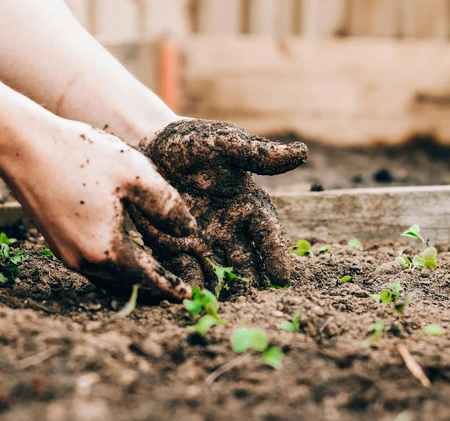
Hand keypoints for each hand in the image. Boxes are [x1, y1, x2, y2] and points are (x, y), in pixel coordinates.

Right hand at [1, 119, 196, 300]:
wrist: (23, 146)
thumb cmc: (81, 155)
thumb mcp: (136, 174)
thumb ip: (167, 206)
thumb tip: (189, 232)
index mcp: (106, 250)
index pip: (147, 278)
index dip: (169, 286)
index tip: (187, 296)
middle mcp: (83, 260)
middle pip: (126, 283)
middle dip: (152, 287)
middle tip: (175, 289)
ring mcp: (65, 253)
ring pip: (107, 276)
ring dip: (131, 278)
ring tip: (154, 274)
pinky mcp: (55, 242)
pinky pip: (92, 264)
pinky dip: (113, 265)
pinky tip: (124, 253)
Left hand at [129, 119, 306, 292]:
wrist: (149, 146)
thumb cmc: (192, 142)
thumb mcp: (224, 143)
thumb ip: (257, 153)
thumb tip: (301, 153)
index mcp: (248, 205)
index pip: (268, 234)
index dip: (276, 255)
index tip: (282, 277)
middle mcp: (230, 229)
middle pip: (246, 261)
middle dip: (252, 282)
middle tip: (256, 303)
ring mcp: (203, 241)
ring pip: (218, 272)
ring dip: (223, 290)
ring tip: (225, 308)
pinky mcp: (175, 248)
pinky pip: (185, 270)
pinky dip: (190, 284)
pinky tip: (192, 298)